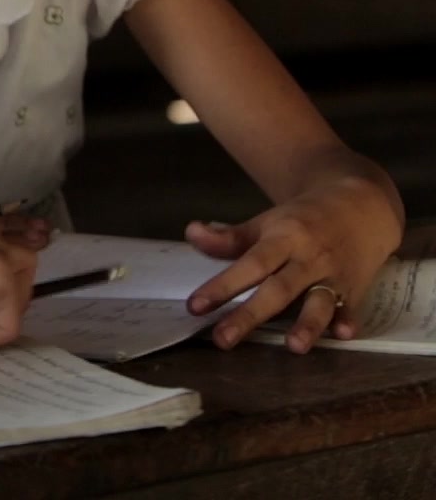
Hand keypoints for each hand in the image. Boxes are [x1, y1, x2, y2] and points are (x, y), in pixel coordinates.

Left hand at [185, 176, 403, 351]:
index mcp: (283, 239)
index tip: (196, 306)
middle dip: (251, 315)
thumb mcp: (266, 223)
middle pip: (278, 289)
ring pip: (320, 301)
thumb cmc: (303, 220)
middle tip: (223, 339)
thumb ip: (230, 237)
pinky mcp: (355, 290)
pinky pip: (352, 307)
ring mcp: (334, 276)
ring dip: (308, 324)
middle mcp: (308, 259)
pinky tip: (343, 335)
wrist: (361, 206)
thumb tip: (191, 233)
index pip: (249, 264)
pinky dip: (348, 320)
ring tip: (294, 347)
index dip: (223, 285)